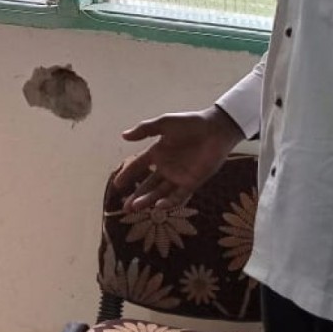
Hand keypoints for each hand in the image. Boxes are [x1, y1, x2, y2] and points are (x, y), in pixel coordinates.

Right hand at [113, 106, 244, 210]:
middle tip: (125, 208)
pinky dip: (169, 202)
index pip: (138, 166)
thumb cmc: (190, 124)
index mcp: (158, 153)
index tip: (117, 185)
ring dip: (148, 201)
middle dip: (136, 196)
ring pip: (160, 193)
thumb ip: (145, 130)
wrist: (216, 129)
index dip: (127, 175)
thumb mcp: (165, 123)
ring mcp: (178, 177)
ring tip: (136, 208)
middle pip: (147, 185)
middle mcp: (166, 167)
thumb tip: (123, 135)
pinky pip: (179, 195)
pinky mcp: (192, 183)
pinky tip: (159, 206)